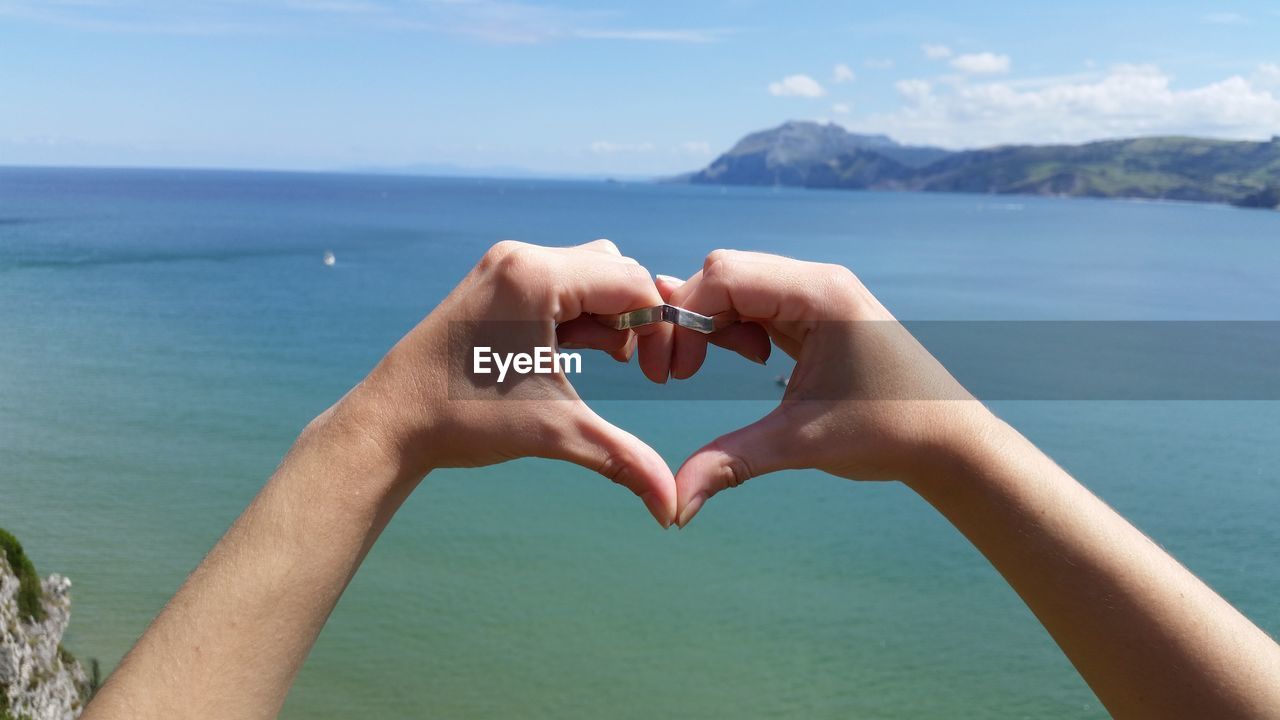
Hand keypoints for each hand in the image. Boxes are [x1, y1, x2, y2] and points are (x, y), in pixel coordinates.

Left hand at [340, 239, 679, 525]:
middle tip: (629, 369)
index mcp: (535, 276)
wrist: (390, 424)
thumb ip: (622, 459)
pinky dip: (578, 316)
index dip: (658, 329)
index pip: (632, 282)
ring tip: (599, 364)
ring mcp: (504, 267)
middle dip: (633, 320)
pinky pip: (559, 284)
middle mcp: (520, 258)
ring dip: (607, 317)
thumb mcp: (554, 432)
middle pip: (615, 270)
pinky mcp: (495, 283)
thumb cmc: (463, 420)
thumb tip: (672, 510)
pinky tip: (570, 356)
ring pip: (588, 274)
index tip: (656, 378)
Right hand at [658, 250, 993, 525]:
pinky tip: (748, 359)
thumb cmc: (890, 434)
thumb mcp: (801, 444)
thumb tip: (673, 508)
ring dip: (710, 323)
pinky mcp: (818, 312)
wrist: (949, 441)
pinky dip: (735, 327)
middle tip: (679, 374)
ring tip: (706, 369)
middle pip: (723, 273)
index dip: (684, 318)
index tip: (675, 374)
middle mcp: (818, 281)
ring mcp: (819, 293)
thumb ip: (730, 462)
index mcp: (820, 293)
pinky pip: (759, 302)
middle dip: (690, 319)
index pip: (723, 275)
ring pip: (737, 286)